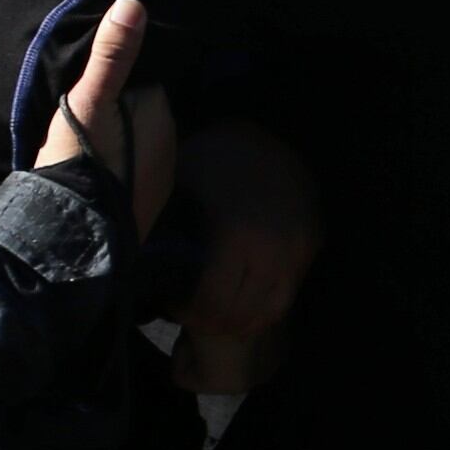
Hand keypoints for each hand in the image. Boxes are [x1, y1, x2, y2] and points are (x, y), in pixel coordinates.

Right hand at [35, 0, 181, 239]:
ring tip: (94, 144)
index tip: (97, 85)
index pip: (146, 82)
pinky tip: (101, 171)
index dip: (122, 80)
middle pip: (144, 113)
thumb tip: (133, 4)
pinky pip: (137, 172)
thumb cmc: (81, 157)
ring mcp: (162, 175)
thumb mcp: (89, 99)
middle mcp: (171, 142)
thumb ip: (112, 55)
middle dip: (126, 110)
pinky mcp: (149, 202)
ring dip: (125, 140)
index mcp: (160, 111)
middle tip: (90, 116)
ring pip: (142, 143)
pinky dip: (124, 167)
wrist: (74, 229)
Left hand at [164, 120, 320, 391]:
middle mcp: (272, 247)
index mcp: (236, 233)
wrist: (270, 127)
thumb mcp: (181, 184)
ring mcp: (296, 249)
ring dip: (239, 321)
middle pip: (239, 313)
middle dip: (211, 321)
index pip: (212, 301)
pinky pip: (285, 294)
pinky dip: (262, 308)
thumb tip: (138, 268)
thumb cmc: (214, 155)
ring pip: (267, 311)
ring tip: (215, 314)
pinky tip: (241, 301)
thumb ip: (166, 227)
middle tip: (189, 313)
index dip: (188, 312)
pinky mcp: (310, 246)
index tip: (173, 305)